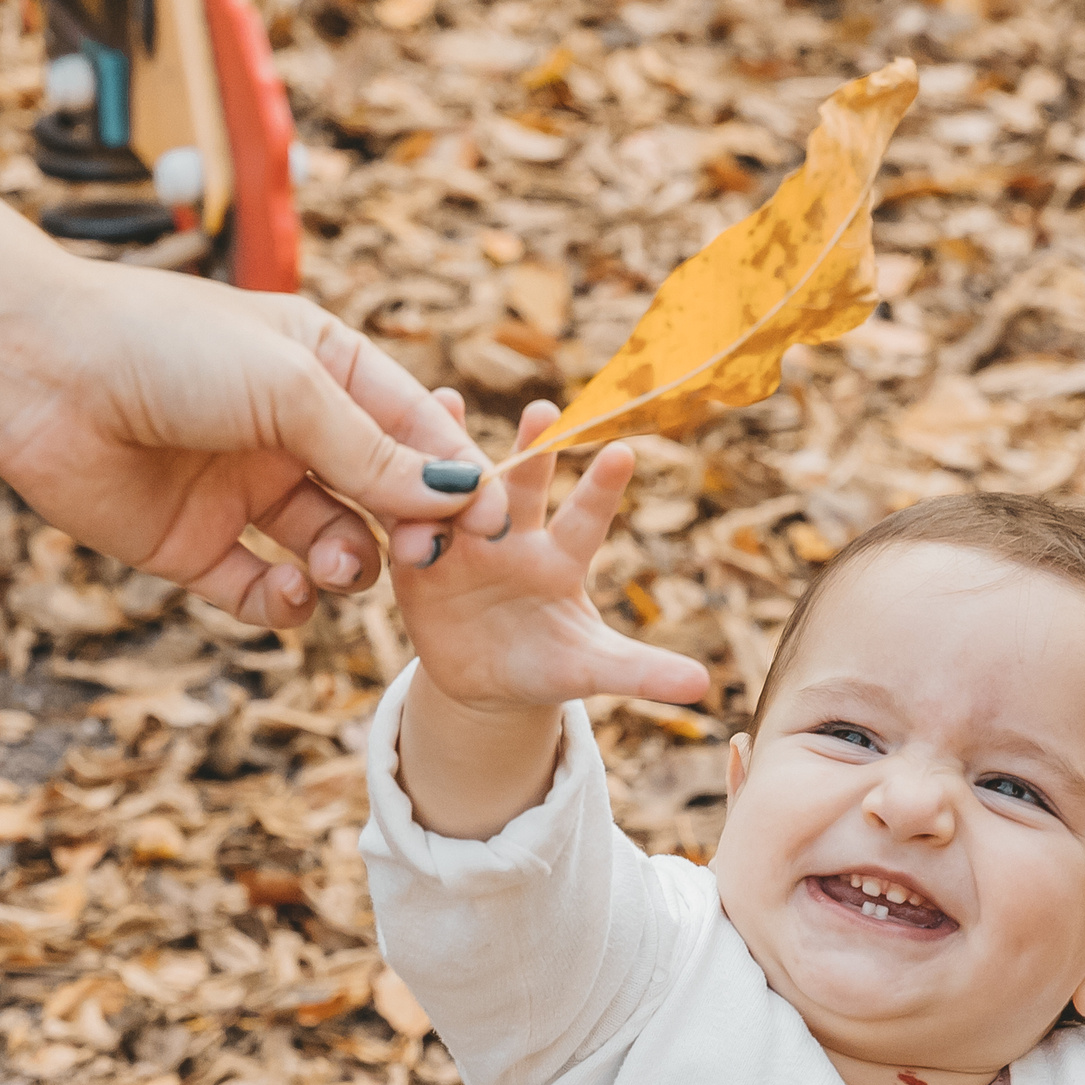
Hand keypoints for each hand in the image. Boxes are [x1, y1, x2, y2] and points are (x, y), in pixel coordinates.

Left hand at [0, 210, 506, 628]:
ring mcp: (244, 492)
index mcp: (326, 369)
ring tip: (337, 564)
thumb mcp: (288, 387)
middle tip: (423, 558)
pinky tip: (286, 592)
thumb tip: (457, 496)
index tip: (489, 523)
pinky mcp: (194, 547)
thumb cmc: (165, 346)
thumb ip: (371, 449)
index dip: (454, 476)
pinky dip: (284, 603)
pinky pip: (260, 591)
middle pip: (383, 497)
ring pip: (331, 549)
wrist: (35, 372)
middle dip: (410, 530)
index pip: (416, 428)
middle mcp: (292, 432)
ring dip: (348, 566)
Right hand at [389, 400, 709, 839]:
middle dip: (533, 449)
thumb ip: (640, 672)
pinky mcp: (418, 559)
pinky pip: (406, 520)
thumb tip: (703, 685)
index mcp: (562, 559)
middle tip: (544, 411)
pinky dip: (396, 490)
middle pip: (525, 487)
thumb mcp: (592, 670)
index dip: (601, 488)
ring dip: (455, 448)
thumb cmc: (548, 664)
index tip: (622, 452)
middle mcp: (514, 537)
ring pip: (463, 489)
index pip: (586, 518)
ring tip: (448, 398)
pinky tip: (380, 455)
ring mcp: (464, 542)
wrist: (483, 682)